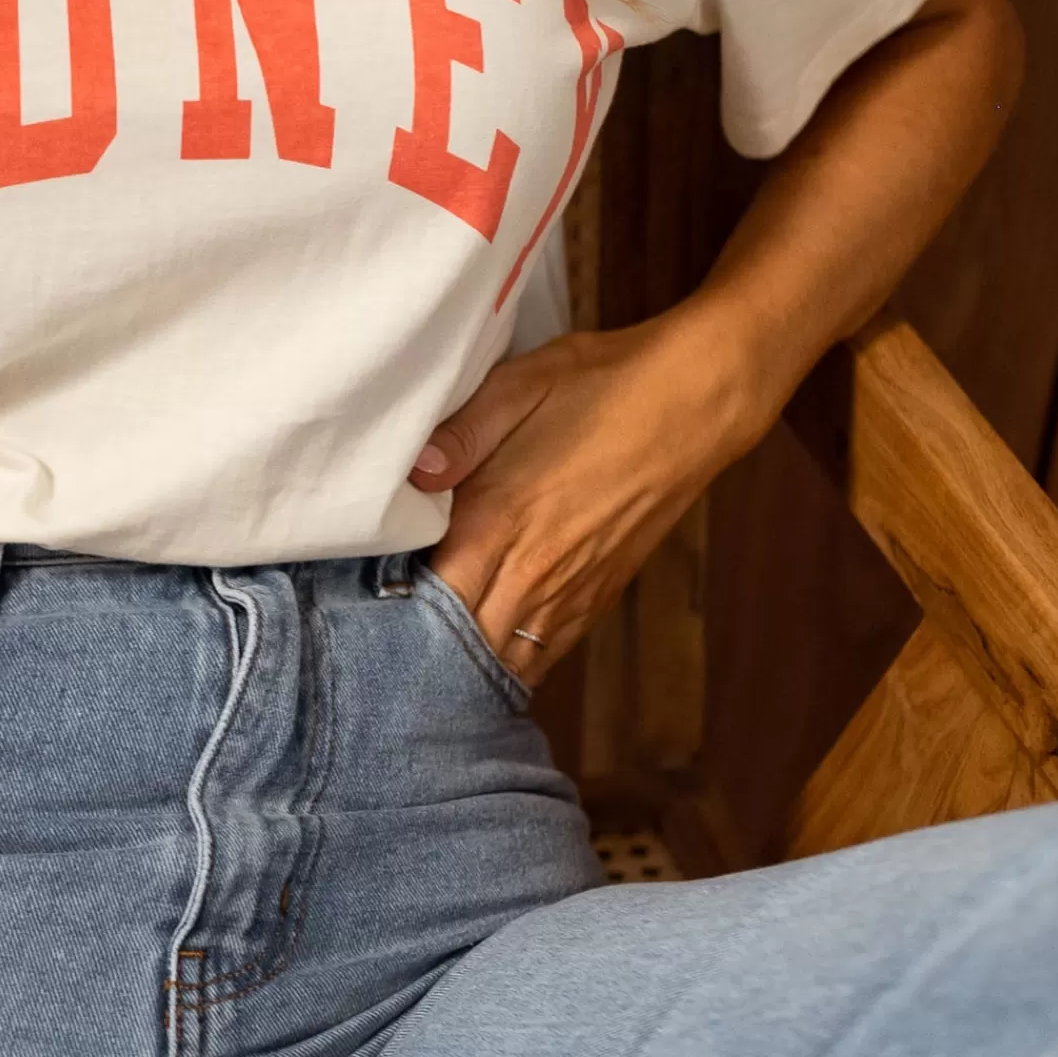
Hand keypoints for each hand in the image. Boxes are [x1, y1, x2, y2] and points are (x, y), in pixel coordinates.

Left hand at [410, 310, 766, 687]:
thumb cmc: (602, 384)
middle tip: (382, 655)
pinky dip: (513, 663)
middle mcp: (533, 568)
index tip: (361, 612)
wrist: (696, 403)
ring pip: (506, 658)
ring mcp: (572, 588)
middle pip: (462, 642)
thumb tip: (410, 474)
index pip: (428, 595)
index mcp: (500, 519)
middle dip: (420, 652)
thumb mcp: (519, 385)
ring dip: (466, 667)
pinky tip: (487, 664)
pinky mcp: (602, 592)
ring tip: (425, 672)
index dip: (391, 610)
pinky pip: (548, 651)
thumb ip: (459, 435)